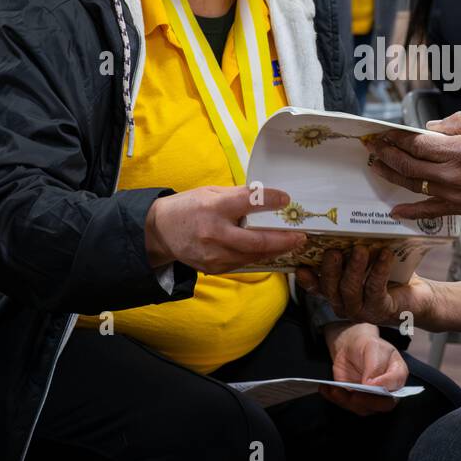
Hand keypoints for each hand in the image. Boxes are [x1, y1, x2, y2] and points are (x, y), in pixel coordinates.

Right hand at [144, 186, 305, 274]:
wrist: (160, 231)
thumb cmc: (187, 207)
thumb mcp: (210, 193)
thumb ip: (238, 196)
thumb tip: (265, 196)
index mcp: (214, 208)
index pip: (249, 202)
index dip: (271, 200)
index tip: (286, 198)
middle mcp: (214, 233)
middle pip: (257, 241)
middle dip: (283, 240)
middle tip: (300, 236)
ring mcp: (213, 254)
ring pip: (253, 256)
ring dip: (274, 251)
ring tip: (290, 244)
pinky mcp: (213, 268)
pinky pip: (242, 263)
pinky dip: (257, 257)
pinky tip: (269, 251)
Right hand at [296, 245, 435, 329]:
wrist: (418, 297)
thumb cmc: (388, 276)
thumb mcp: (366, 263)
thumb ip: (351, 251)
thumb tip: (343, 223)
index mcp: (337, 293)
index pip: (316, 287)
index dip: (306, 279)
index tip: (300, 266)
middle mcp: (345, 305)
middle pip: (330, 288)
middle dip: (330, 269)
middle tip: (333, 250)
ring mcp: (362, 311)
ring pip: (350, 290)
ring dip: (354, 268)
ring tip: (360, 249)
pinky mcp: (381, 309)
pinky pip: (375, 289)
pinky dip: (379, 270)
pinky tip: (385, 254)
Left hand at [318, 321, 407, 415]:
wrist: (351, 346)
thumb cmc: (366, 344)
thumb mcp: (372, 347)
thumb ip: (375, 365)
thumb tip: (371, 384)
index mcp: (397, 374)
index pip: (396, 386)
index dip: (384, 387)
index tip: (369, 383)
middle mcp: (388, 390)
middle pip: (383, 405)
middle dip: (366, 401)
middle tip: (353, 394)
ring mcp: (372, 397)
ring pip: (363, 408)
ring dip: (347, 401)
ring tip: (334, 389)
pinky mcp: (355, 400)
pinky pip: (347, 405)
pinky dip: (335, 399)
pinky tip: (327, 389)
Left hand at [365, 112, 460, 220]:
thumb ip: (458, 123)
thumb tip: (431, 127)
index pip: (417, 143)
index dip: (396, 137)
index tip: (384, 132)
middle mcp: (452, 174)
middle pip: (408, 163)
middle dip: (386, 153)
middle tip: (373, 146)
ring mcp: (453, 194)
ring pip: (411, 184)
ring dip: (390, 174)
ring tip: (376, 165)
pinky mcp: (458, 208)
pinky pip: (427, 211)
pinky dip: (409, 211)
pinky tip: (394, 209)